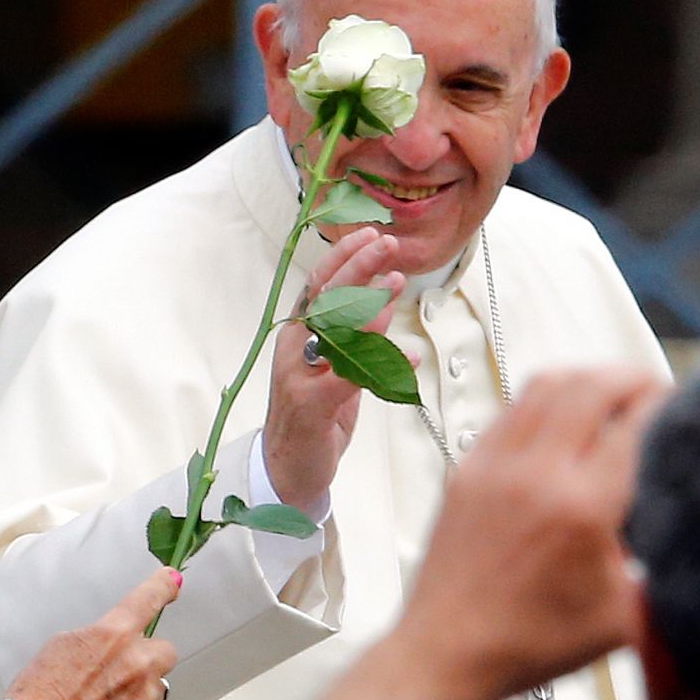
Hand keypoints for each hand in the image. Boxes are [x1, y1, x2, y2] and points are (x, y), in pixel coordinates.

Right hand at [3, 569, 181, 699]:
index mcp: (113, 635)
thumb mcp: (64, 645)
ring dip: (138, 688)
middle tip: (121, 669)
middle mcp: (136, 662)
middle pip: (164, 650)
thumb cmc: (39, 693)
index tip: (172, 580)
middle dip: (147, 657)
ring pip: (156, 684)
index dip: (162, 587)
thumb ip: (102, 638)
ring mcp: (144, 695)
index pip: (147, 600)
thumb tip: (117, 641)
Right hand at [264, 225, 409, 509]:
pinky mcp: (315, 405)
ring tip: (397, 283)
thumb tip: (379, 300)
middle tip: (387, 243)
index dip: (343, 256)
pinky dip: (383, 366)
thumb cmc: (315, 413)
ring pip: (337, 331)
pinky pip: (352, 379)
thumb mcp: (333, 366)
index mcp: (300, 333)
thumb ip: (350, 337)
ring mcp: (301, 376)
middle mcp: (296, 348)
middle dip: (357, 265)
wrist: (288, 466)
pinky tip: (411, 357)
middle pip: (326, 296)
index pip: (319, 283)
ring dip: (370, 306)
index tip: (370, 233)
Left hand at [400, 368, 664, 699]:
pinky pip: (512, 408)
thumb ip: (666, 578)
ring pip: (548, 384)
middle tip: (655, 389)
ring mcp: (496, 465)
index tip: (687, 408)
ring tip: (613, 390)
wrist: (447, 655)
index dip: (668, 405)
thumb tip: (697, 541)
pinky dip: (547, 396)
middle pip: (593, 386)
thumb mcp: (622, 620)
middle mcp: (537, 474)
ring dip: (589, 377)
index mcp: (582, 509)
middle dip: (632, 378)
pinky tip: (563, 414)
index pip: (636, 424)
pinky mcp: (468, 469)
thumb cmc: (529, 643)